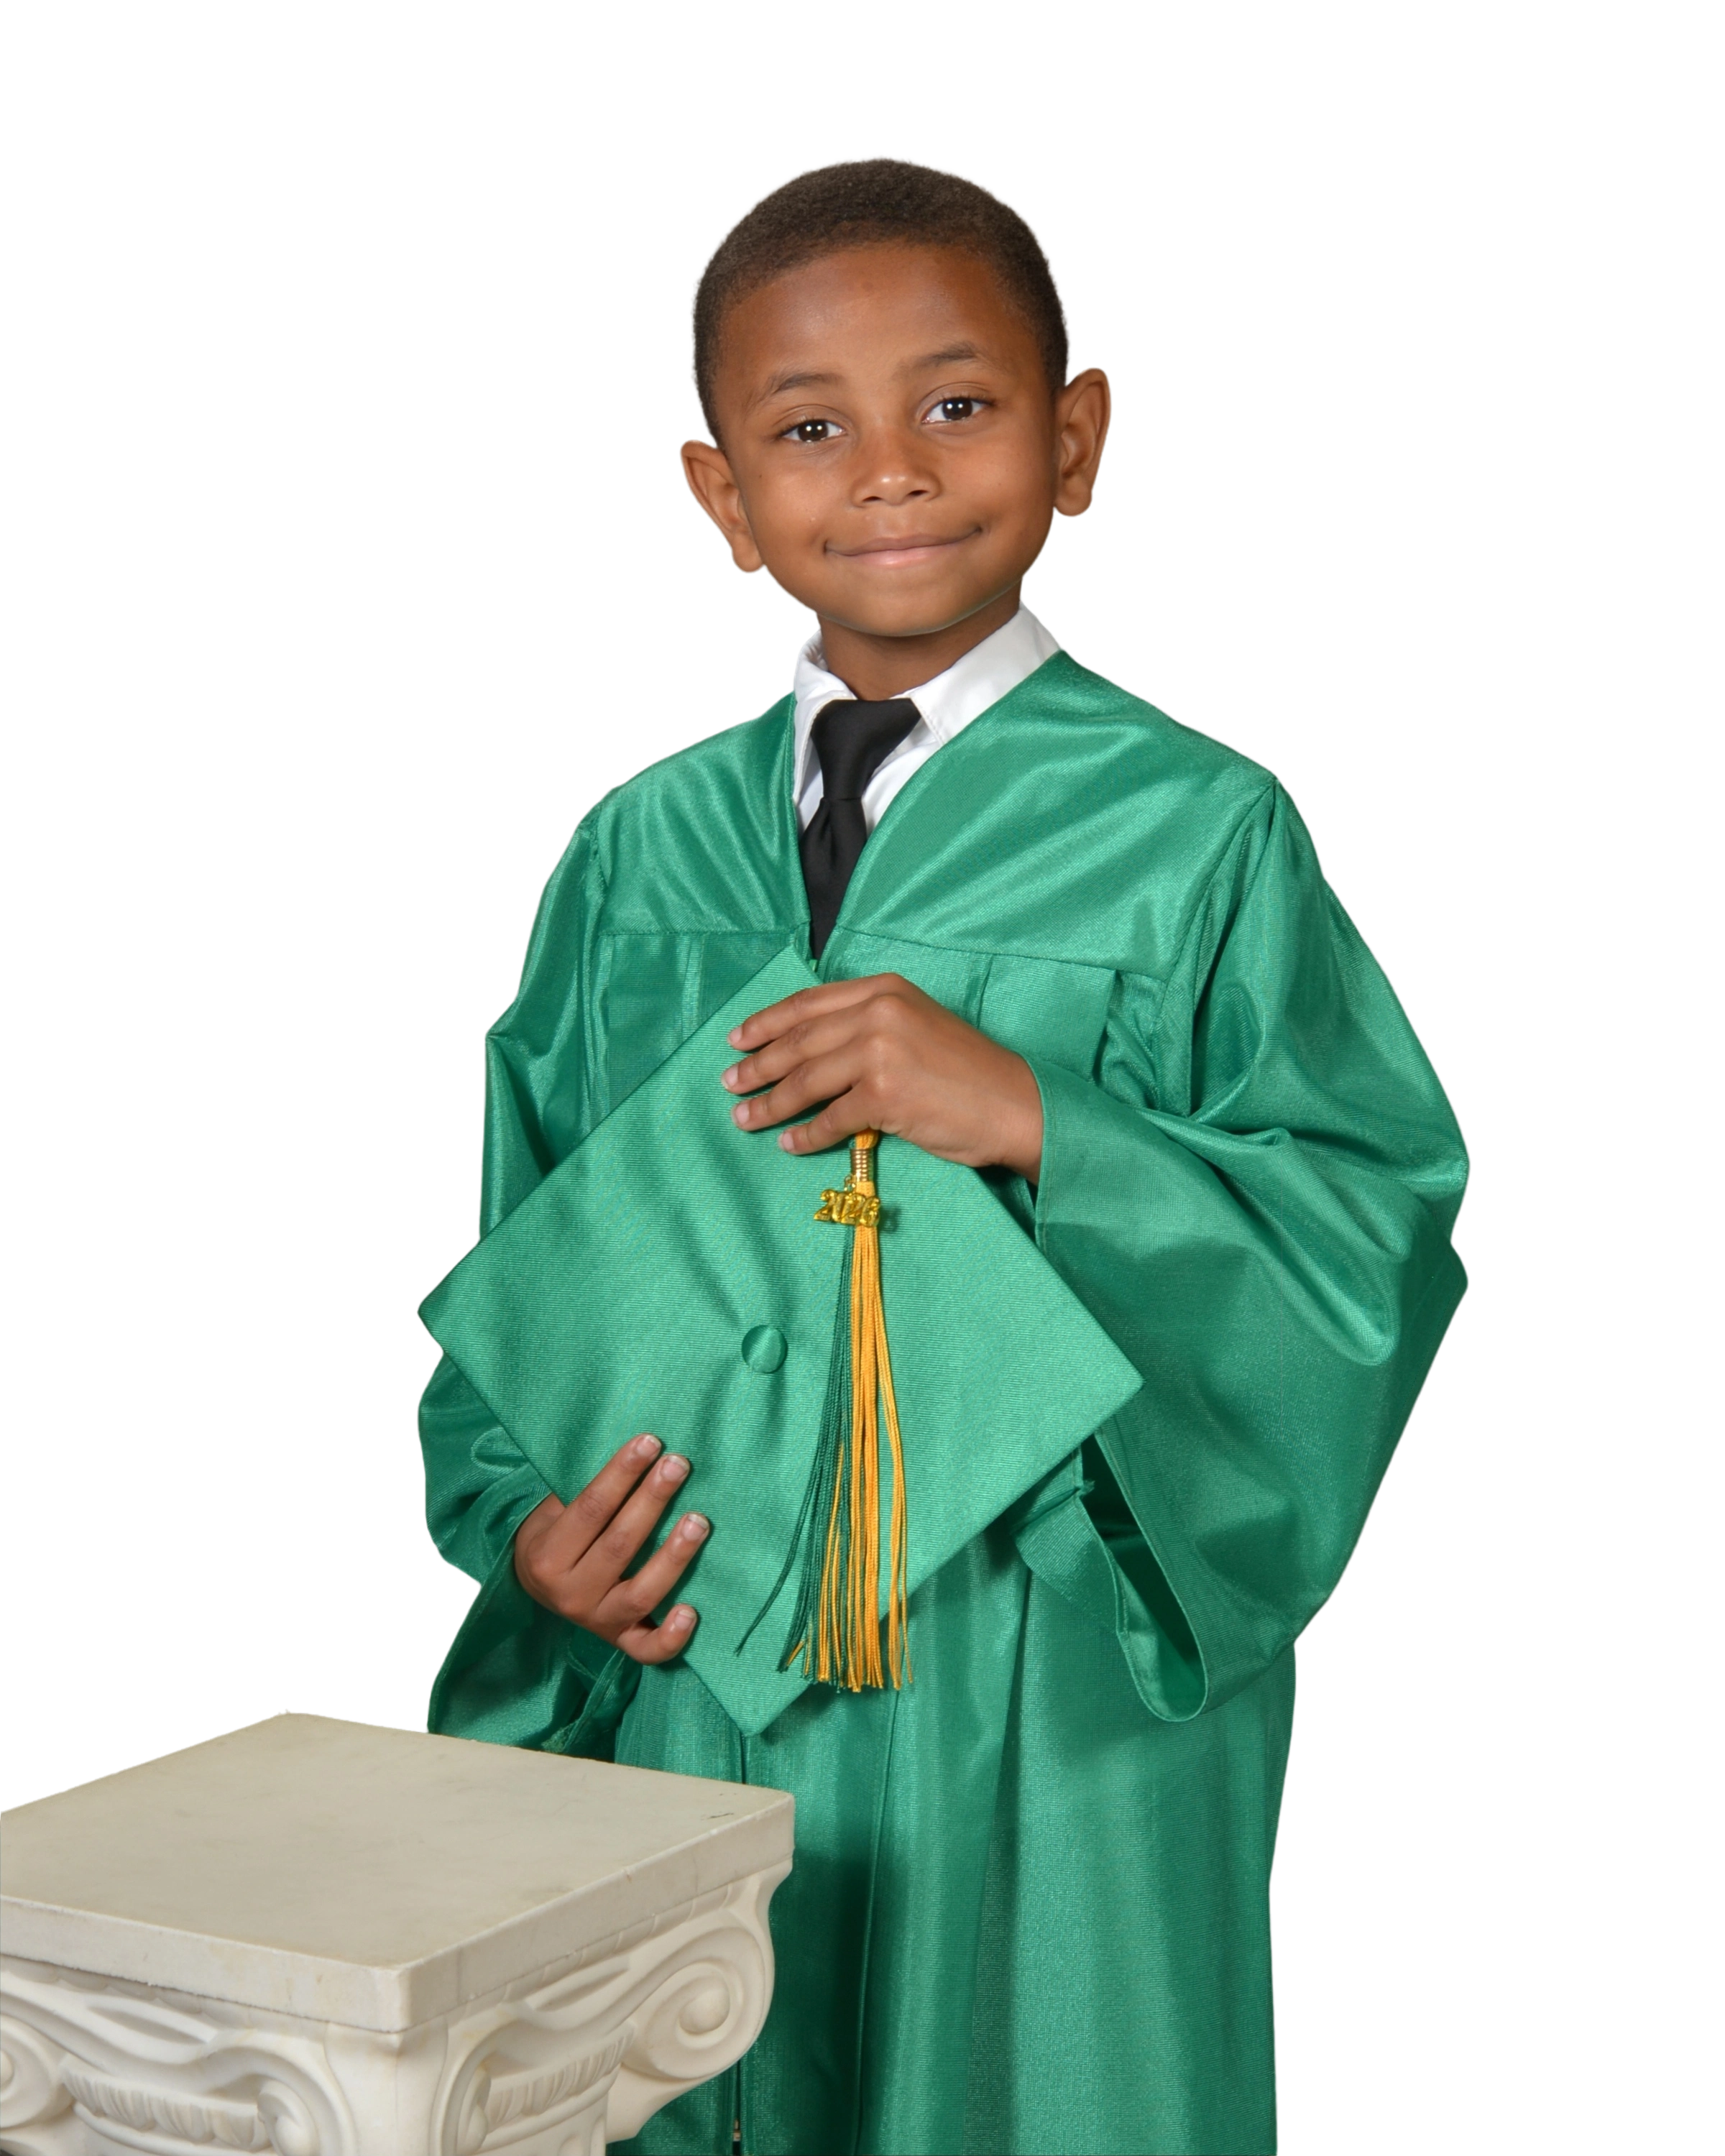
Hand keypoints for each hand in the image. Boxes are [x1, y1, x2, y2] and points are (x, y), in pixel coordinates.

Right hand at [513, 1434, 707, 1663]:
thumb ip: (587, 1493)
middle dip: (652, 1500)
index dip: (621, 1473)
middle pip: (619, 1545)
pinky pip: (647, 1650)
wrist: (534, 1590)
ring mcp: (597, 1623)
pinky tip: (692, 1611)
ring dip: (673, 1557)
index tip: (651, 1442)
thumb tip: (641, 1452)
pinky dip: (671, 1637)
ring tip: (698, 1521)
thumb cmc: (555, 1536)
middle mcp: (570, 1595)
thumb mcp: (552, 1512)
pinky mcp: (621, 1643)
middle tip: (679, 1465)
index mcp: (548, 1556)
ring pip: (640, 1594)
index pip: (591, 1509)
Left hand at [722, 972, 1043, 1180]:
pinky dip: (805, 1135)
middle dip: (757, 1065)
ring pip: (806, 1080)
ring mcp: (880, 1052)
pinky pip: (830, 1119)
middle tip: (728, 1082)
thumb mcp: (916, 1025)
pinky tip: (788, 1144)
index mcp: (884, 989)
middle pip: (799, 1041)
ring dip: (769, 1102)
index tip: (737, 1039)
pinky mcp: (884, 1094)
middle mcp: (879, 1012)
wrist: (1015, 1103)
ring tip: (743, 1117)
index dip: (767, 1022)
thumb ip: (870, 1025)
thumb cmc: (968, 1071)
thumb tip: (810, 1050)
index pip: (809, 1003)